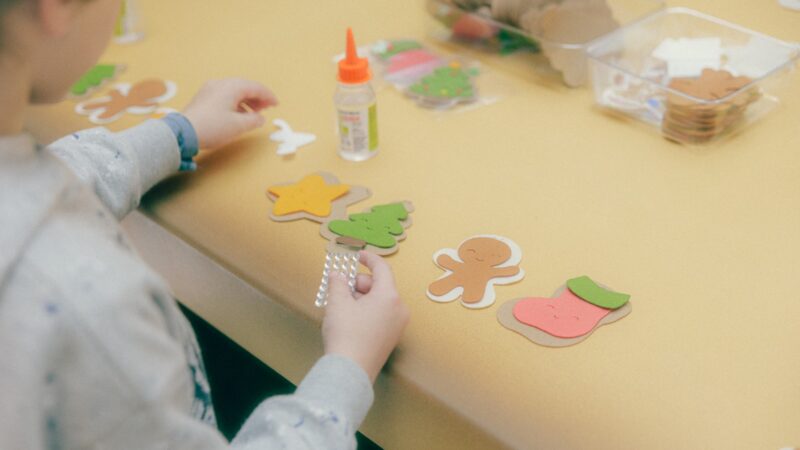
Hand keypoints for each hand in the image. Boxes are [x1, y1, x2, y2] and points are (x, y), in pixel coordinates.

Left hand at [182, 78, 277, 149]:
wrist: (183, 133)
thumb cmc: (213, 127)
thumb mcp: (238, 126)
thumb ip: (254, 120)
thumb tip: (260, 118)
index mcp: (232, 87)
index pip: (256, 87)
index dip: (268, 96)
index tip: (276, 104)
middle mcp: (221, 83)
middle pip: (244, 87)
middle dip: (257, 97)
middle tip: (265, 109)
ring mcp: (210, 89)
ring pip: (234, 91)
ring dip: (246, 101)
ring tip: (253, 114)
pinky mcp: (203, 97)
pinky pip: (224, 95)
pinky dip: (235, 103)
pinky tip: (238, 114)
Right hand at [322, 251, 409, 382]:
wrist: (350, 371)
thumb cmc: (345, 334)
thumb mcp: (337, 303)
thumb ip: (338, 283)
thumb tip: (338, 275)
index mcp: (390, 296)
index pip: (382, 269)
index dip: (369, 258)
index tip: (357, 255)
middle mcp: (399, 309)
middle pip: (380, 285)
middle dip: (359, 283)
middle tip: (339, 287)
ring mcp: (398, 325)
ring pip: (380, 301)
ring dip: (361, 297)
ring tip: (341, 305)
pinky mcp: (391, 338)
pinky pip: (381, 315)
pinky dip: (367, 310)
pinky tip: (349, 318)